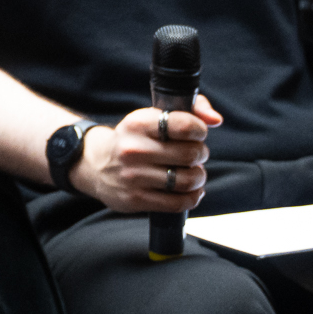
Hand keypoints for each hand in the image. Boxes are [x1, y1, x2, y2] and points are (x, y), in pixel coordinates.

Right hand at [72, 95, 224, 214]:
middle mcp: (133, 149)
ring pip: (188, 180)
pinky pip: (179, 203)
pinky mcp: (136, 199)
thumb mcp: (153, 117)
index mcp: (138, 123)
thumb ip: (190, 110)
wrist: (96, 165)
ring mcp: (134, 176)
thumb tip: (216, 120)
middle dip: (200, 154)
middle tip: (194, 154)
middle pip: (191, 154)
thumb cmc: (136, 138)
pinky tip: (189, 190)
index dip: (199, 130)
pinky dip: (192, 197)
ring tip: (191, 173)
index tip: (196, 133)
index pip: (184, 125)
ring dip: (198, 177)